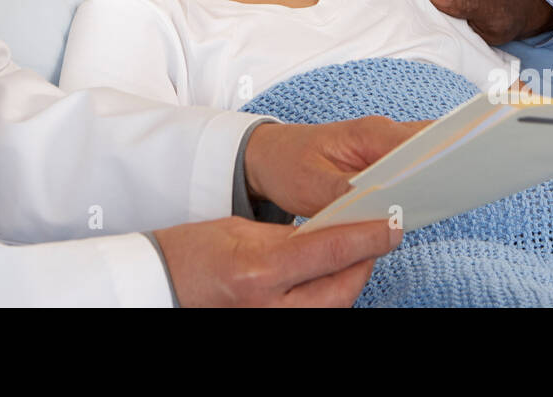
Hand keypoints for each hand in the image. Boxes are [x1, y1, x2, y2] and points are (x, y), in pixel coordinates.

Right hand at [152, 216, 401, 306]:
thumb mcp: (241, 230)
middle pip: (343, 287)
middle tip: (375, 233)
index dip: (368, 235)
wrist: (158, 287)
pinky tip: (329, 276)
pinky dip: (329, 295)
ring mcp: (271, 325)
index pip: (331, 250)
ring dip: (349, 279)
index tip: (394, 222)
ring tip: (352, 253)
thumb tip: (334, 231)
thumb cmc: (191, 254)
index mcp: (259, 271)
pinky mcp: (272, 330)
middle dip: (364, 260)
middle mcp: (270, 307)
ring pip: (335, 306)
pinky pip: (316, 314)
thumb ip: (291, 235)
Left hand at [243, 116, 430, 218]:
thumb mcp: (310, 185)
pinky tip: (416, 204)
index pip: (417, 141)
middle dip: (443, 167)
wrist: (268, 157)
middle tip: (448, 194)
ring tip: (436, 203)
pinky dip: (416, 183)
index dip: (438, 160)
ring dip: (430, 177)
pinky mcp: (380, 160)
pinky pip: (408, 167)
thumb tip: (384, 208)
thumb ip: (347, 194)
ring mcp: (383, 146)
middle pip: (429, 145)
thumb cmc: (287, 165)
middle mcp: (382, 134)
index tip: (448, 181)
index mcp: (369, 133)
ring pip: (422, 156)